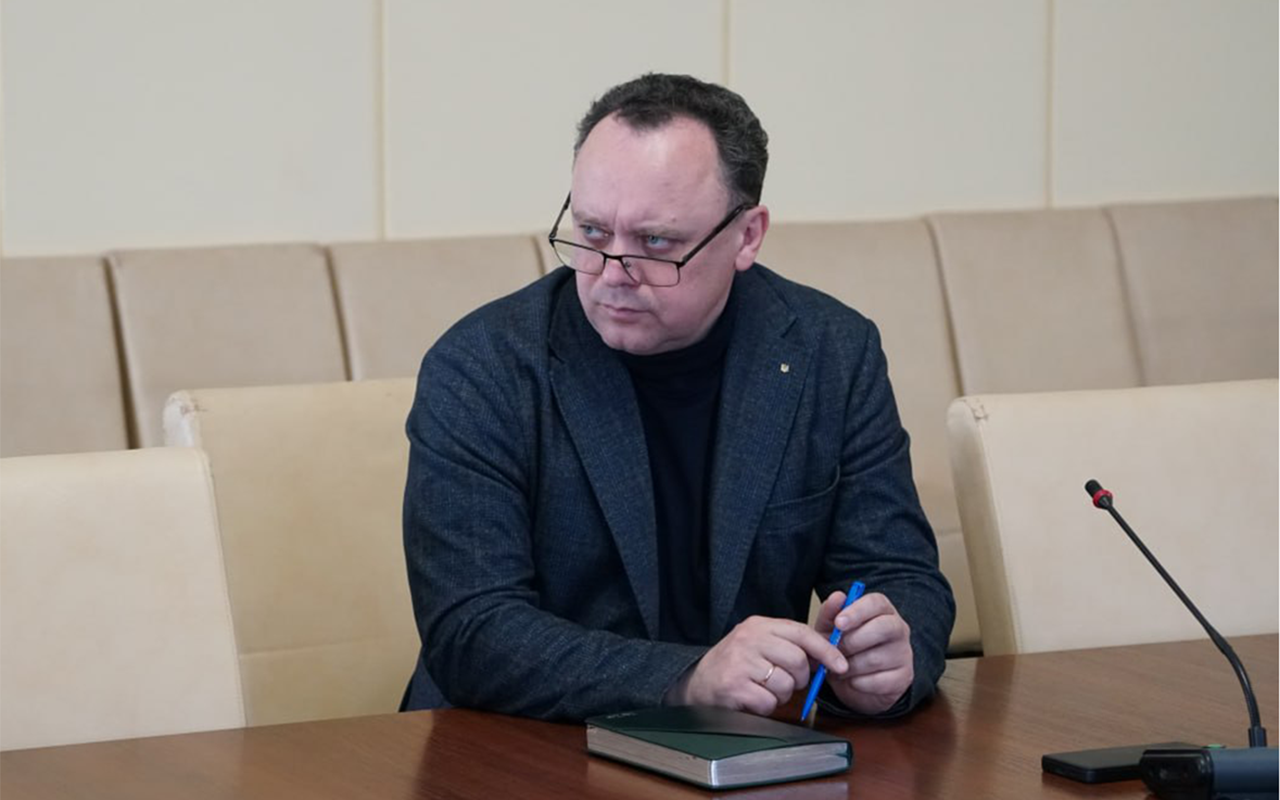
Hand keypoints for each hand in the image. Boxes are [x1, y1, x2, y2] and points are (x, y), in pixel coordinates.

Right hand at [665, 616, 848, 715]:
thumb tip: (830, 655)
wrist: (696, 683)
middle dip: (800, 678)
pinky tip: (752, 699)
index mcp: (759, 625)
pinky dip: (766, 706)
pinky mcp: (734, 686)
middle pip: (798, 660)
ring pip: (786, 684)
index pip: (802, 632)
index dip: (826, 650)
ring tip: (764, 689)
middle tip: (788, 682)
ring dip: (781, 695)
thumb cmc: (736, 665)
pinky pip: (769, 702)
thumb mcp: (760, 643)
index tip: (841, 665)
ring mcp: (740, 662)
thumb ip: (790, 645)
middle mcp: (749, 639)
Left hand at [816, 590, 913, 713]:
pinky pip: (880, 681)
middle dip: (852, 641)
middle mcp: (898, 628)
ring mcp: (904, 653)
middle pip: (883, 628)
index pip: (876, 602)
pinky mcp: (904, 677)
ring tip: (838, 668)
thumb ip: (830, 613)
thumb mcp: (829, 629)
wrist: (850, 679)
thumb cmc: (842, 647)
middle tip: (835, 650)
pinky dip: (859, 683)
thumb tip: (838, 597)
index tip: (838, 623)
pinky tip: (852, 680)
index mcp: (882, 610)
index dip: (857, 611)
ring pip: (876, 658)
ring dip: (850, 666)